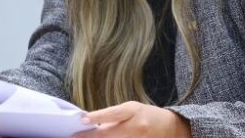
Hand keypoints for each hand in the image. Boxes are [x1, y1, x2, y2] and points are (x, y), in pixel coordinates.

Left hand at [74, 101, 190, 137]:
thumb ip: (112, 117)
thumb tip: (90, 125)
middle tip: (74, 137)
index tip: (82, 120)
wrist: (170, 127)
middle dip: (90, 137)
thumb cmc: (145, 115)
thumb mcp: (130, 110)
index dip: (97, 117)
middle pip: (110, 134)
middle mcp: (137, 126)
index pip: (113, 114)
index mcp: (133, 111)